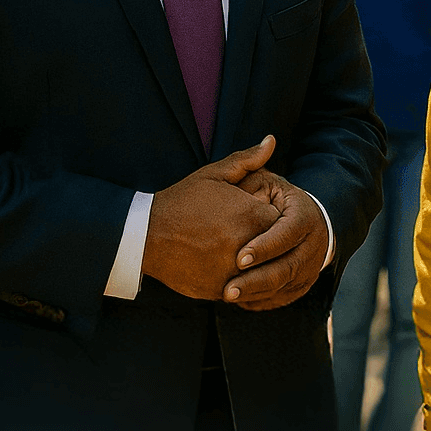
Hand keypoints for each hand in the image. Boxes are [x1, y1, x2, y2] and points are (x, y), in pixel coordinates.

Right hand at [141, 136, 281, 299]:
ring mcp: (232, 271)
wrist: (145, 235)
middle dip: (269, 242)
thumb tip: (272, 140)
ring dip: (256, 264)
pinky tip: (226, 267)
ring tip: (237, 251)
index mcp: (251, 216)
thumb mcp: (214, 175)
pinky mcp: (218, 290)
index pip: (285, 222)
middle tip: (248, 234)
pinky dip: (239, 280)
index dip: (275, 219)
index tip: (262, 215)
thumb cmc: (182, 201)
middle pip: (276, 249)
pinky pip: (241, 288)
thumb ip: (248, 159)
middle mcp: (246, 246)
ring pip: (261, 272)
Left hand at [222, 167, 329, 310]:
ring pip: (288, 284)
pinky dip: (265, 300)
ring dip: (259, 293)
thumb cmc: (272, 200)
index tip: (238, 256)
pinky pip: (286, 296)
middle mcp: (315, 241)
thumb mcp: (264, 179)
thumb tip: (268, 140)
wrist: (301, 223)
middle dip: (258, 278)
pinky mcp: (305, 282)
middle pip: (290, 265)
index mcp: (305, 213)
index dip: (265, 246)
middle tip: (228, 287)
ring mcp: (312, 264)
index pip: (288, 233)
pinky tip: (242, 301)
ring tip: (228, 295)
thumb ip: (255, 162)